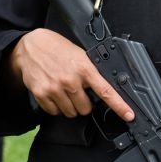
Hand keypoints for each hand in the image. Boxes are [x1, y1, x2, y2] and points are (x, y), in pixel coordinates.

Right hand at [8, 28, 134, 120]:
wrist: (31, 46)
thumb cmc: (57, 49)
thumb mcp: (79, 55)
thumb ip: (90, 73)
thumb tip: (102, 93)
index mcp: (84, 68)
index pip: (106, 91)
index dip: (119, 106)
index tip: (129, 115)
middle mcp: (70, 80)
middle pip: (86, 109)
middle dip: (84, 103)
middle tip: (77, 90)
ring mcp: (55, 88)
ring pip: (71, 113)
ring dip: (70, 106)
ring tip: (64, 90)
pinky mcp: (41, 94)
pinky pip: (55, 112)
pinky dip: (56, 106)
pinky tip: (54, 92)